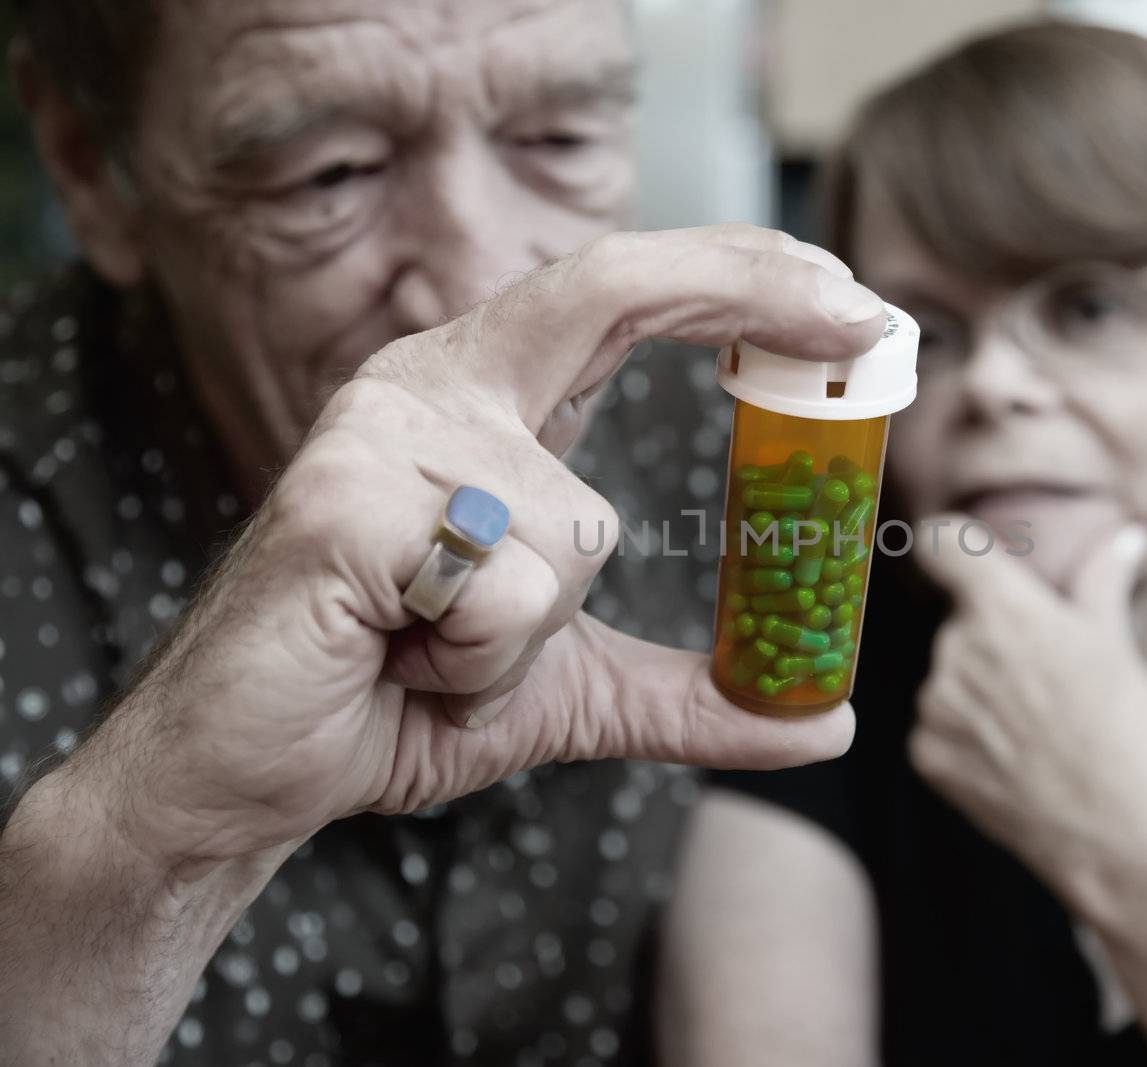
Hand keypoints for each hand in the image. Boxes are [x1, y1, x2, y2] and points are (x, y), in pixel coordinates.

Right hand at [72, 224, 887, 871]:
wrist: (252, 772)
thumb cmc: (398, 701)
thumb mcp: (571, 690)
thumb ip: (694, 692)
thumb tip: (828, 720)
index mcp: (483, 399)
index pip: (618, 293)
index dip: (738, 276)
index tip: (851, 303)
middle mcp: (430, 385)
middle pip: (609, 288)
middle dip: (751, 286)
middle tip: (866, 320)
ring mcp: (382, 434)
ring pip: (579, 528)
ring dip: (533, 639)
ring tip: (437, 654)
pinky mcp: (348, 504)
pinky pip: (511, 590)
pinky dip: (481, 664)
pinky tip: (398, 660)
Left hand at [908, 518, 1146, 889]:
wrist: (1117, 829)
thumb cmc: (1124, 728)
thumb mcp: (1116, 643)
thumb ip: (1102, 578)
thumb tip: (1126, 534)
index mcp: (1001, 608)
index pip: (941, 544)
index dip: (950, 546)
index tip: (958, 557)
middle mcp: (955, 648)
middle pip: (957, 623)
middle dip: (991, 641)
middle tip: (1042, 681)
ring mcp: (934, 704)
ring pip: (948, 678)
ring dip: (977, 692)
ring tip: (1034, 729)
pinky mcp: (925, 753)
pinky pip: (937, 727)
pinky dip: (965, 738)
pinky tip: (1012, 759)